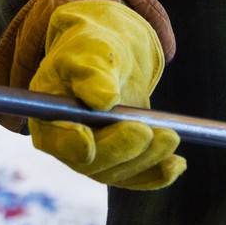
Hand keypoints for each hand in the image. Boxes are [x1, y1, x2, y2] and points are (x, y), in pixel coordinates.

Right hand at [27, 0, 185, 189]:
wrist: (110, 56)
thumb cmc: (91, 48)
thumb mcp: (88, 50)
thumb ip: (91, 73)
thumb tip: (102, 100)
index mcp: (48, 117)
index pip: (57, 140)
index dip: (72, 144)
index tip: (89, 141)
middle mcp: (67, 144)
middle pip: (91, 163)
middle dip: (121, 149)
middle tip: (146, 131)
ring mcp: (94, 157)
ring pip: (119, 172)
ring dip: (147, 159)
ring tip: (171, 136)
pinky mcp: (119, 161)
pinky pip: (137, 177)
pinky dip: (158, 173)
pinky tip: (177, 165)